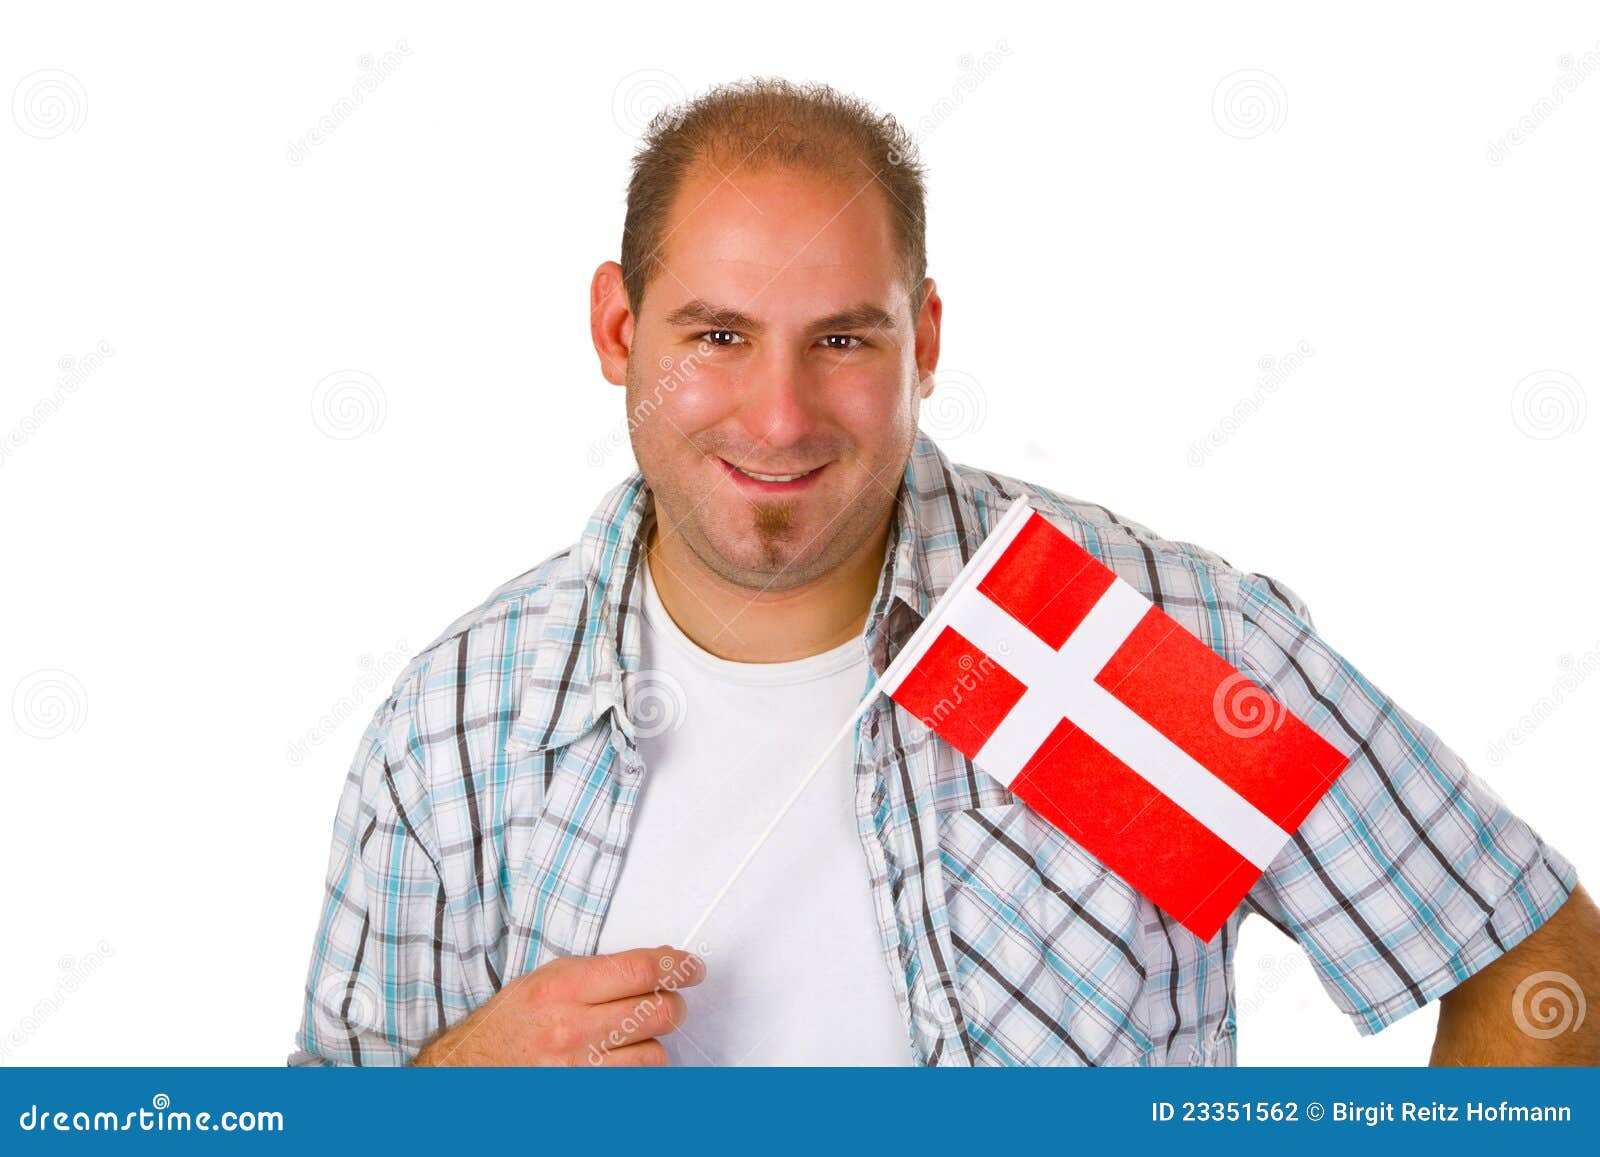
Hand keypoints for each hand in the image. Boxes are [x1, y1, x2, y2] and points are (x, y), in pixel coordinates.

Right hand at [410, 944, 704, 1066]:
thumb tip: (656, 968)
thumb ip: (600, 973)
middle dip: (672, 1003)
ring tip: (629, 1037)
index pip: (643, 970)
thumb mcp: (546, 979)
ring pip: (655, 1053)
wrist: (468, 1071)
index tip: (691, 968)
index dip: (679, 966)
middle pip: (659, 1012)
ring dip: (652, 1043)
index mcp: (563, 988)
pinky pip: (635, 1085)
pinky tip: (620, 1062)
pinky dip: (635, 1073)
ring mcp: (580, 1070)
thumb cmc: (507, 1025)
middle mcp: (574, 1029)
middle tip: (668, 1000)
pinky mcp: (585, 1098)